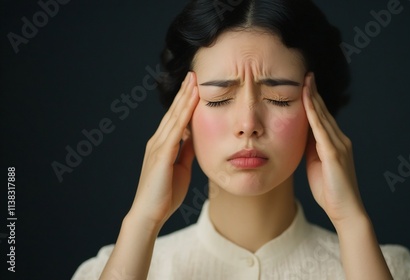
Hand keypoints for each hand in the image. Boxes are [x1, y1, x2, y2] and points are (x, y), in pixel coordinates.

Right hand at [127, 72, 198, 229]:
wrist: (150, 213)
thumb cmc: (165, 194)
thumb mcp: (180, 168)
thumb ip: (185, 152)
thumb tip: (194, 137)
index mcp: (163, 145)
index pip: (176, 118)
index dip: (185, 101)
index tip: (194, 86)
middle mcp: (158, 141)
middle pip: (174, 112)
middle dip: (184, 93)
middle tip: (193, 74)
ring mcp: (158, 146)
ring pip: (174, 117)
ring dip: (185, 98)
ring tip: (194, 81)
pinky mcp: (161, 155)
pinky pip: (175, 131)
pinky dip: (184, 115)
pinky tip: (191, 104)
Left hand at [302, 73, 365, 224]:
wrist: (345, 210)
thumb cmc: (330, 191)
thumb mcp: (316, 165)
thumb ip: (311, 149)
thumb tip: (301, 136)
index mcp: (335, 143)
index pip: (322, 118)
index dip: (314, 101)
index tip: (306, 85)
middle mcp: (340, 140)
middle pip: (324, 112)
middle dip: (314, 93)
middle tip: (307, 74)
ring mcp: (338, 145)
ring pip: (323, 117)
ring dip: (313, 97)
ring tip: (306, 80)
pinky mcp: (334, 153)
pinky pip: (321, 129)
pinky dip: (313, 113)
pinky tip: (307, 101)